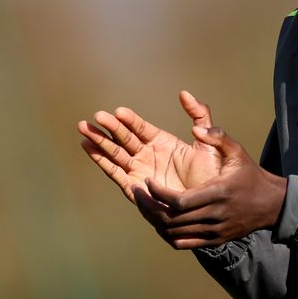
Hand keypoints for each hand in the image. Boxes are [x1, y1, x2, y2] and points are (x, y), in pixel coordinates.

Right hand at [78, 90, 226, 205]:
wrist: (211, 205)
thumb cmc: (213, 175)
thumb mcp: (210, 141)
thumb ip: (200, 115)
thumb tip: (184, 93)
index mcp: (162, 142)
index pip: (141, 128)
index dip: (129, 120)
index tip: (119, 112)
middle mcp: (148, 155)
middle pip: (123, 138)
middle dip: (109, 127)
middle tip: (96, 116)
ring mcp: (140, 170)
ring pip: (115, 152)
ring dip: (99, 141)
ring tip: (83, 127)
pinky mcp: (135, 187)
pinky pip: (115, 172)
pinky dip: (101, 160)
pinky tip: (87, 146)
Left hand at [141, 122, 288, 249]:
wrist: (272, 204)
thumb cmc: (250, 175)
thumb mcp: (238, 151)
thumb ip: (217, 136)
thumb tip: (194, 128)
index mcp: (218, 193)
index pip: (178, 201)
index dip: (157, 193)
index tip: (147, 181)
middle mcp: (215, 215)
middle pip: (171, 218)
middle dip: (149, 206)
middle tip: (137, 193)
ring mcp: (215, 230)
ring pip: (174, 232)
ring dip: (155, 220)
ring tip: (146, 205)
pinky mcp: (215, 240)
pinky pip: (183, 242)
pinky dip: (167, 234)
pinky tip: (160, 221)